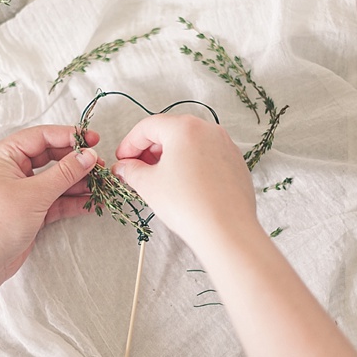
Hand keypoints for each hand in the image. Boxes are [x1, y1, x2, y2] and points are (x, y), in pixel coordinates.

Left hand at [0, 124, 100, 285]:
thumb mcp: (35, 194)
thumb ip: (64, 173)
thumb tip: (88, 156)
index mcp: (5, 155)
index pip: (41, 137)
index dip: (69, 136)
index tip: (93, 140)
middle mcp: (13, 169)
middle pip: (51, 158)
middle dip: (76, 162)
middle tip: (100, 166)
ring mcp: (22, 191)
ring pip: (56, 181)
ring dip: (78, 184)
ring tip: (102, 186)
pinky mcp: (30, 211)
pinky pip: (55, 201)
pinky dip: (72, 202)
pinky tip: (91, 203)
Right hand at [112, 114, 257, 255]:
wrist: (225, 230)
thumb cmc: (188, 205)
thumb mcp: (149, 186)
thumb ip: (131, 171)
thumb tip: (123, 167)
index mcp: (184, 127)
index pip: (148, 127)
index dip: (129, 143)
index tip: (122, 160)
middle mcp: (208, 129)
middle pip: (170, 132)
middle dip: (150, 150)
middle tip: (137, 170)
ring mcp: (225, 145)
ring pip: (190, 144)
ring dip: (170, 158)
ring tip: (159, 180)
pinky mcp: (235, 163)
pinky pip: (207, 157)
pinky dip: (191, 165)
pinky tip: (184, 186)